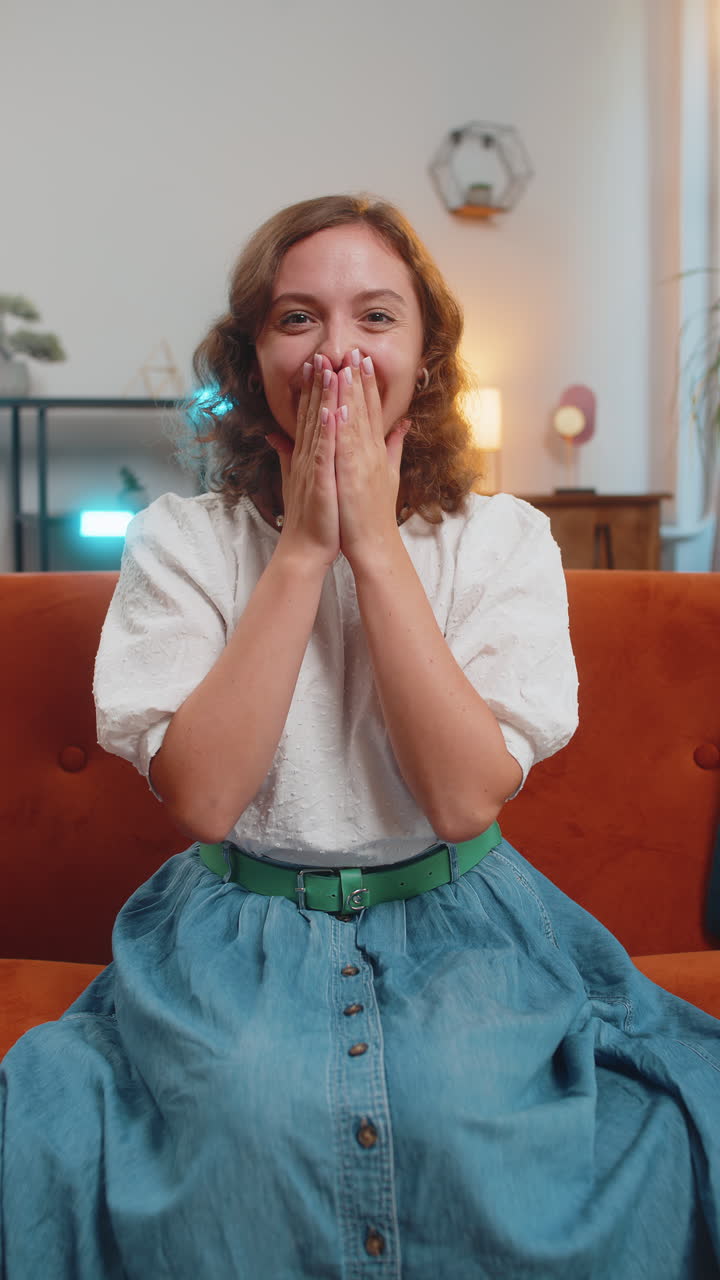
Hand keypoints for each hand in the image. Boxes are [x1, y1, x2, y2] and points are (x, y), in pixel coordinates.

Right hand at [266, 354, 340, 566]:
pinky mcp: (318, 480)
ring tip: (329, 370)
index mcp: (307, 455)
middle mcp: (306, 456)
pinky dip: (327, 431)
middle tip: (321, 353)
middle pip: (311, 413)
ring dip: (322, 397)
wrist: (306, 548)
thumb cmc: (310, 516)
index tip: (319, 362)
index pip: (310, 416)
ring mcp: (311, 466)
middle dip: (317, 383)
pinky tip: (331, 411)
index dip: (314, 389)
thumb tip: (275, 435)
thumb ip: (288, 454)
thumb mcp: (298, 478)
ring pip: (317, 426)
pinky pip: (322, 452)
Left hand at [334, 348, 408, 568]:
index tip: (362, 360)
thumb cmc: (375, 512)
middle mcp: (372, 452)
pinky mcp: (352, 476)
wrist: (373, 543)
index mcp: (377, 450)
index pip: (372, 410)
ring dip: (349, 394)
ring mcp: (363, 463)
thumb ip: (394, 446)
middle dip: (359, 379)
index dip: (368, 384)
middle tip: (354, 350)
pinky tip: (336, 406)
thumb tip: (403, 424)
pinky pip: (346, 446)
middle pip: (365, 409)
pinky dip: (341, 426)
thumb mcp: (389, 473)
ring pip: (355, 422)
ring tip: (343, 367)